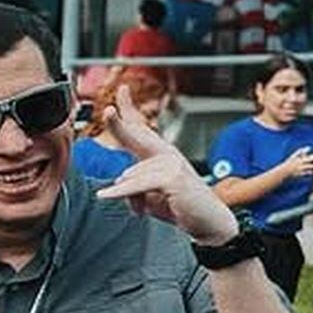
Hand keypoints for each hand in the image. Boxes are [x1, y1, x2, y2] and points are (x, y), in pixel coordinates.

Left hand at [93, 93, 236, 243]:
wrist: (207, 222)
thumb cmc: (178, 206)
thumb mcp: (148, 198)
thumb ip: (132, 188)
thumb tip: (120, 184)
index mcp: (158, 155)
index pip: (141, 129)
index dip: (130, 110)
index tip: (122, 90)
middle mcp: (165, 154)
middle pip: (136, 135)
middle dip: (118, 124)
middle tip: (107, 110)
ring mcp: (171, 164)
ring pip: (130, 176)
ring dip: (130, 197)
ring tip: (144, 210)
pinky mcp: (173, 178)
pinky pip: (137, 184)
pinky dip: (121, 192)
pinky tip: (105, 195)